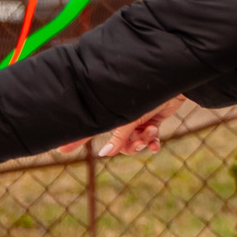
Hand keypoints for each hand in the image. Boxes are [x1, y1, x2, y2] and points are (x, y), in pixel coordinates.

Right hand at [69, 96, 186, 157]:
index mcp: (111, 112)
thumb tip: (105, 154)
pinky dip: (152, 142)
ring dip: (143, 142)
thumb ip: (119, 136)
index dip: (76, 139)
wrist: (175, 82)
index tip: (61, 149)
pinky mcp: (153, 120)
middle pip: (119, 143)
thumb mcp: (132, 117)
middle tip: (138, 142)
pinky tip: (156, 143)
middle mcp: (122, 116)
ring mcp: (138, 119)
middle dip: (129, 147)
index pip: (90, 128)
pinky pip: (149, 139)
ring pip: (136, 142)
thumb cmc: (151, 94)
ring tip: (151, 133)